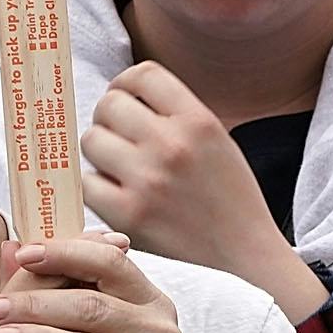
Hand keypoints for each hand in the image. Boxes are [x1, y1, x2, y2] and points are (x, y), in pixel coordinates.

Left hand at [85, 63, 295, 287]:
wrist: (245, 258)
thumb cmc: (230, 200)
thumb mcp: (217, 142)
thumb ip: (177, 115)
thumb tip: (125, 95)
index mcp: (198, 120)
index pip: (143, 74)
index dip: (126, 83)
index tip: (125, 98)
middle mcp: (172, 144)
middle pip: (110, 104)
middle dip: (109, 119)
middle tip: (119, 138)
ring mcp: (148, 180)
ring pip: (91, 140)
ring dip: (100, 152)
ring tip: (118, 168)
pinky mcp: (128, 215)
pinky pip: (87, 184)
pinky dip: (96, 188)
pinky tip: (115, 196)